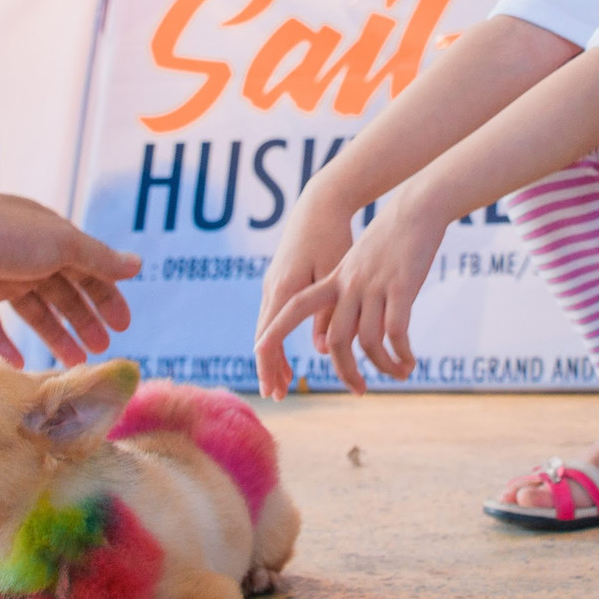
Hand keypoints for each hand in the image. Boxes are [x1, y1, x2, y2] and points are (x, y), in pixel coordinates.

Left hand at [0, 186, 141, 366]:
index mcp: (50, 238)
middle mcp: (25, 257)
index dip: (107, 297)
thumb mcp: (59, 244)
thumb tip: (136, 265)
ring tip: (72, 362)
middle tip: (101, 350)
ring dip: (53, 336)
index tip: (123, 326)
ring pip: (32, 313)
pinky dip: (4, 344)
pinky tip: (19, 365)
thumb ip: (96, 259)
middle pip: (62, 294)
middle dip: (84, 321)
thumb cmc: (0, 233)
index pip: (87, 270)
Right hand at [253, 185, 356, 397]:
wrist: (320, 203)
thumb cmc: (331, 236)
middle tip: (277, 395)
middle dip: (270, 369)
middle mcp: (272, 289)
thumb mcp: (334, 274)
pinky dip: (278, 339)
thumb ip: (328, 312)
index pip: (268, 340)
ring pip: (268, 329)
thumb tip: (322, 350)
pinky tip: (291, 349)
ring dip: (275, 356)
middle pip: (264, 339)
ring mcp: (273, 284)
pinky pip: (274, 317)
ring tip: (286, 379)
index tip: (275, 393)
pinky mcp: (279, 279)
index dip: (270, 369)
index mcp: (284, 291)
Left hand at [255, 191, 440, 397]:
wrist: (414, 210)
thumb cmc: (383, 244)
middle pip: (334, 341)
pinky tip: (410, 362)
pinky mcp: (401, 286)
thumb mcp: (352, 272)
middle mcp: (346, 286)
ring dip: (384, 365)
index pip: (291, 312)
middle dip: (345, 372)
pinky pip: (396, 332)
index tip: (267, 368)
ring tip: (399, 373)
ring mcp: (373, 286)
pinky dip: (402, 353)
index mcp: (330, 282)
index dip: (274, 338)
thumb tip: (324, 348)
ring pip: (367, 341)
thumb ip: (338, 308)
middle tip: (360, 390)